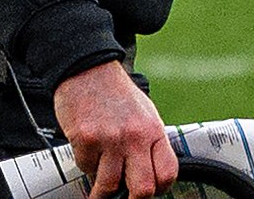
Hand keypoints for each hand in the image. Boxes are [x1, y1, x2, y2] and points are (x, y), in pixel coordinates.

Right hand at [53, 61, 177, 198]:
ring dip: (102, 189)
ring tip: (100, 183)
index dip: (160, 188)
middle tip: (124, 195)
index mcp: (153, 129)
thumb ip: (149, 142)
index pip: (167, 174)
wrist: (88, 67)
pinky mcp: (86, 139)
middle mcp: (135, 136)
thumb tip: (153, 173)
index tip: (151, 190)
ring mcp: (110, 139)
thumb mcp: (143, 112)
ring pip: (109, 187)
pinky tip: (88, 149)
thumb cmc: (115, 91)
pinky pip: (86, 169)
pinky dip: (86, 164)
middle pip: (142, 190)